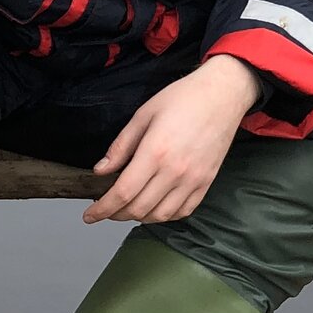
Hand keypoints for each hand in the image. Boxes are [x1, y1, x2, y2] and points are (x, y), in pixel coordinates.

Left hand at [85, 55, 261, 225]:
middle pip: (138, 208)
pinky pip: (183, 211)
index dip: (102, 209)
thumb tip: (100, 170)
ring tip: (127, 209)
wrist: (222, 95)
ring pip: (160, 215)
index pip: (123, 193)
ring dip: (138, 217)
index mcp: (155, 152)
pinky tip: (154, 207)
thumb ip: (120, 146)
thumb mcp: (143, 115)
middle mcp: (175, 171)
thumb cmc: (183, 98)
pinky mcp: (206, 182)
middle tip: (105, 209)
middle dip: (115, 214)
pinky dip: (164, 216)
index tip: (90, 215)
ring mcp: (194, 180)